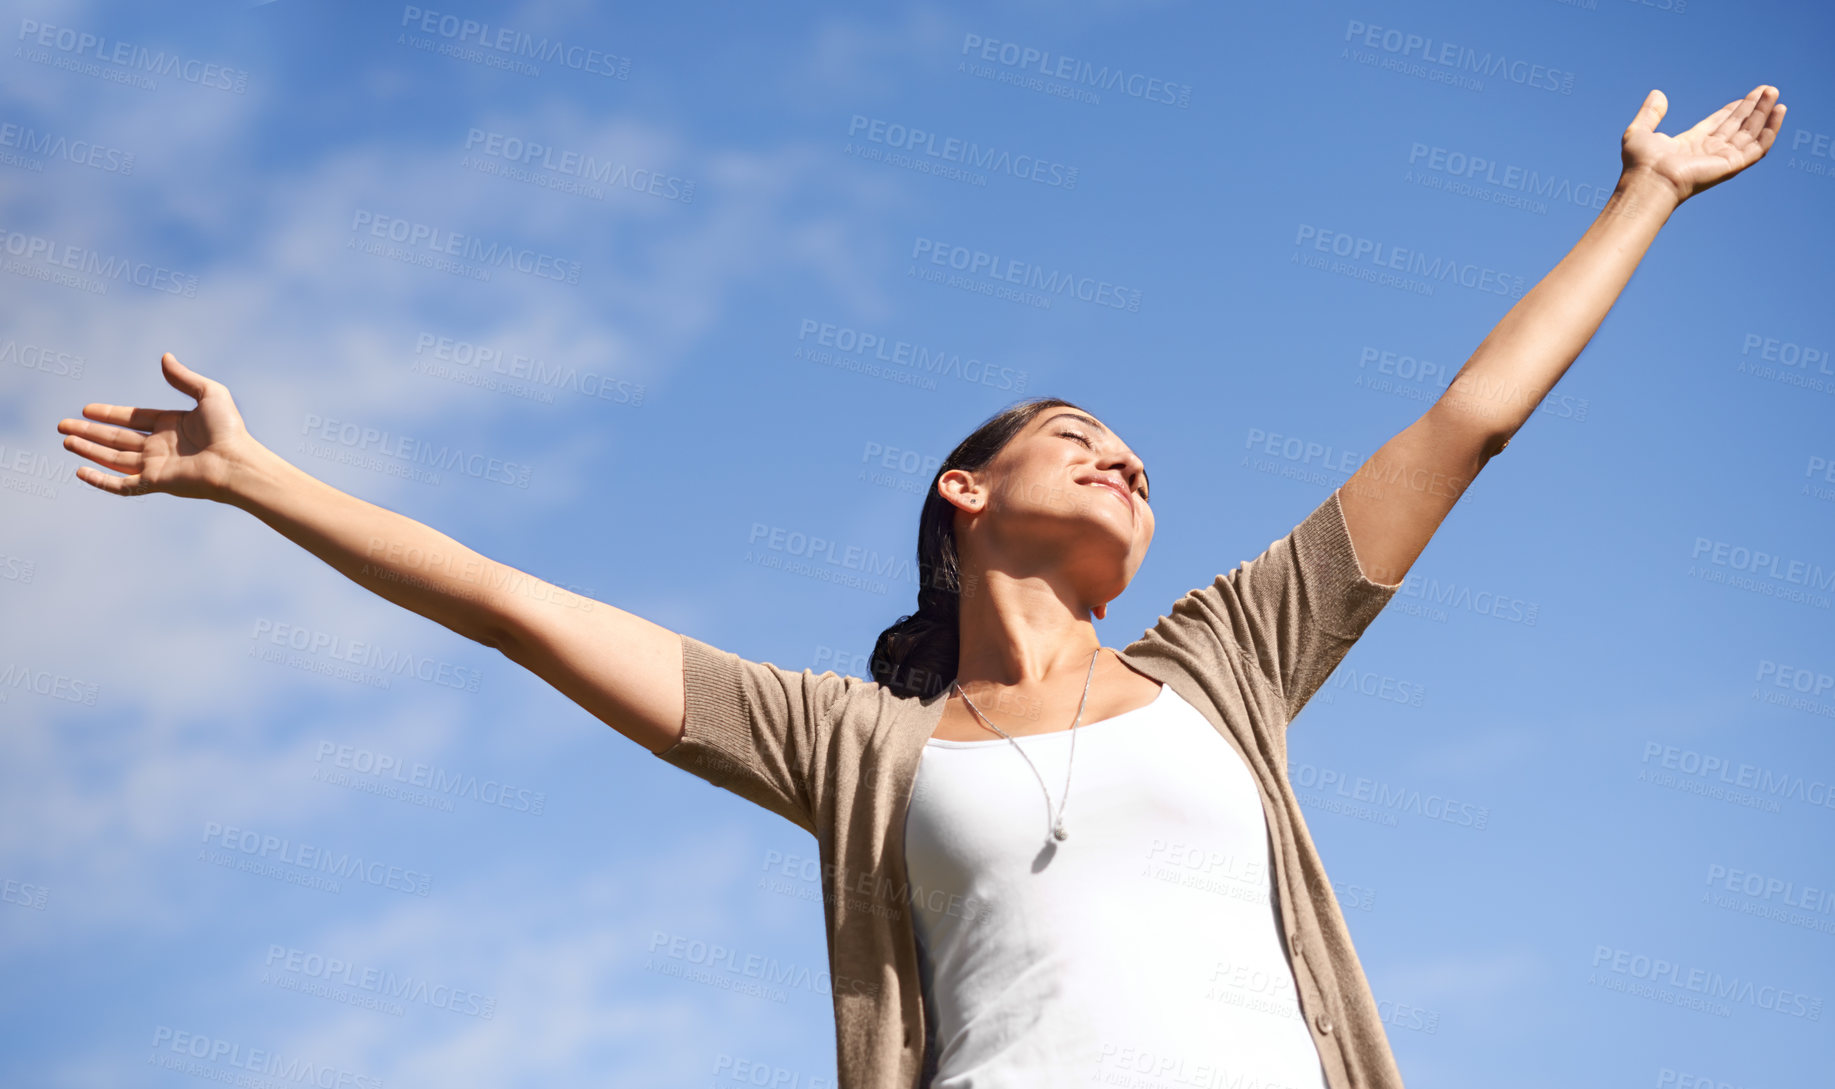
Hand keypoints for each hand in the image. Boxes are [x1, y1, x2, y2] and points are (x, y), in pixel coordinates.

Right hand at [56, 352, 262, 502]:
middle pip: (117, 438)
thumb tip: (165, 357)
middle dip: (89, 431)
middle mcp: (161, 446)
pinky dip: (100, 480)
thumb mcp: (209, 394)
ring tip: (66, 440)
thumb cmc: (229, 429)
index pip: (133, 418)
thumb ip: (184, 378)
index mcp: (172, 425)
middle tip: (62, 425)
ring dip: (89, 449)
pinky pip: (122, 484)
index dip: (109, 413)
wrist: (237, 462)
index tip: (86, 409)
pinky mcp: (155, 483)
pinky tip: (80, 471)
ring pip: (113, 458)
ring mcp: (156, 465)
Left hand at [1622, 85, 1785, 204]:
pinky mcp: (1733, 164)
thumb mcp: (1640, 131)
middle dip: (1752, 108)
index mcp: (1690, 145)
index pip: (1718, 125)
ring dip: (1763, 113)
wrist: (1649, 181)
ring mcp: (1722, 158)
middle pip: (1737, 126)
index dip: (1732, 111)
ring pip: (1750, 133)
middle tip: (1767, 89)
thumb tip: (1657, 93)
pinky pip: (1759, 145)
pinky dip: (1771, 128)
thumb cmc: (1640, 164)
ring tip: (1773, 92)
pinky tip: (1778, 110)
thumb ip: (1650, 113)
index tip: (1746, 97)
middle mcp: (1708, 152)